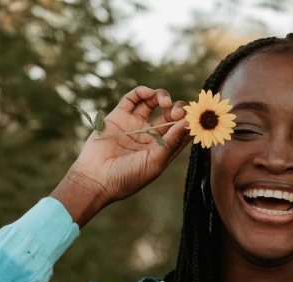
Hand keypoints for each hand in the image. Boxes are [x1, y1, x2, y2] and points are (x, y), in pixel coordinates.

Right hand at [51, 86, 190, 225]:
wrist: (96, 178)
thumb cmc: (128, 177)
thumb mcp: (155, 161)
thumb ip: (172, 141)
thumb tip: (189, 123)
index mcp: (162, 149)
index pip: (181, 130)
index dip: (189, 122)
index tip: (195, 117)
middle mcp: (150, 135)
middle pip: (169, 115)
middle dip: (177, 109)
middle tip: (177, 112)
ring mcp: (134, 125)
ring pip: (153, 102)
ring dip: (162, 97)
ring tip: (164, 102)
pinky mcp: (118, 116)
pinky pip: (133, 99)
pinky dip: (142, 92)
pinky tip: (149, 94)